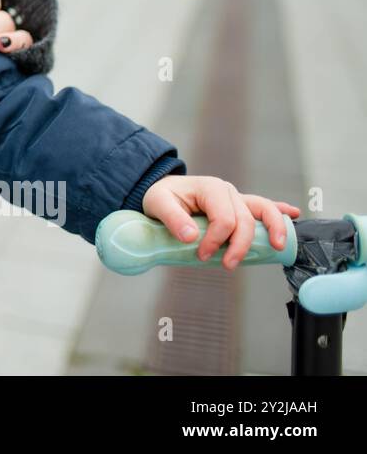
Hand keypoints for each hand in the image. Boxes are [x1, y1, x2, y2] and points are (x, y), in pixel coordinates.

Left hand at [142, 175, 301, 269]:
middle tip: (227, 265)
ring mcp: (236, 198)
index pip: (224, 218)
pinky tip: (293, 215)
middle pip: (245, 220)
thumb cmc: (161, 196)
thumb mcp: (158, 203)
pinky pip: (264, 206)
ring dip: (273, 228)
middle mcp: (227, 191)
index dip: (217, 240)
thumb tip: (191, 237)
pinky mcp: (239, 206)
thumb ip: (173, 219)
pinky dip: (279, 210)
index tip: (203, 255)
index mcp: (210, 188)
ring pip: (263, 210)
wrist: (162, 190)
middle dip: (239, 245)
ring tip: (278, 246)